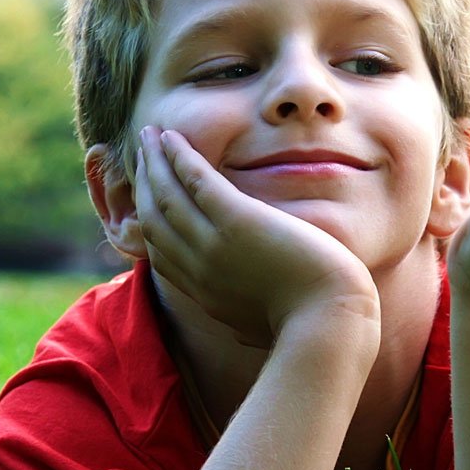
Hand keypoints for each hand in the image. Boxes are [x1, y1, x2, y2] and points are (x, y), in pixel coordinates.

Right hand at [135, 127, 379, 346]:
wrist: (329, 321)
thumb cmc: (310, 326)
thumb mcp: (262, 330)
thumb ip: (245, 323)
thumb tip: (240, 334)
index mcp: (206, 295)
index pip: (161, 255)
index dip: (149, 222)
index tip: (147, 199)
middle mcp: (199, 269)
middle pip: (155, 221)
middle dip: (145, 185)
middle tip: (141, 156)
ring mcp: (213, 245)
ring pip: (168, 197)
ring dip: (154, 163)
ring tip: (148, 135)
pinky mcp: (237, 222)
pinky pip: (196, 182)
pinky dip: (179, 158)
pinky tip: (172, 138)